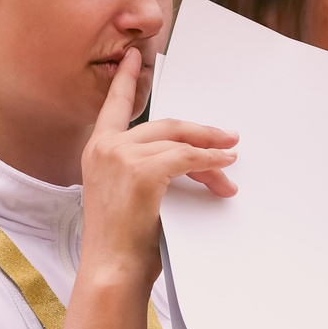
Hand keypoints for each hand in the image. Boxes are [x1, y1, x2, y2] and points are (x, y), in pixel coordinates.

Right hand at [75, 46, 236, 290]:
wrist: (111, 270)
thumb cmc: (120, 244)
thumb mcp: (128, 196)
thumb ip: (145, 169)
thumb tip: (188, 161)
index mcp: (96, 150)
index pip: (114, 106)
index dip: (126, 80)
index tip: (134, 57)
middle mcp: (104, 147)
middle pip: (165, 126)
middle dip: (201, 133)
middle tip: (228, 137)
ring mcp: (121, 156)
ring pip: (179, 143)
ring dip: (211, 155)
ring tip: (231, 162)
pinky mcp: (142, 170)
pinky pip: (187, 159)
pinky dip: (211, 162)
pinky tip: (225, 167)